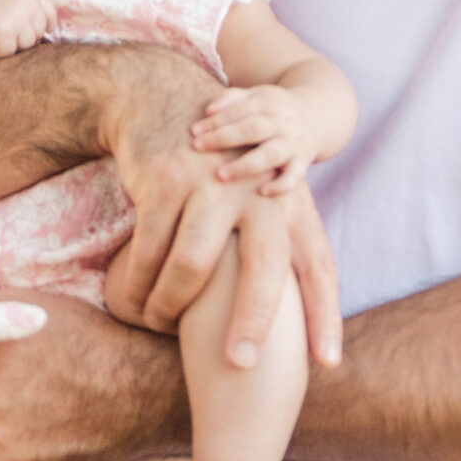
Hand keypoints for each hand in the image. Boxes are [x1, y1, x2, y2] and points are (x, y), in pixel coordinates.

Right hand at [0, 0, 54, 57]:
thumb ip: (27, 4)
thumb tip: (51, 27)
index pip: (50, 11)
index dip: (47, 24)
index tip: (44, 30)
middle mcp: (25, 5)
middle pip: (38, 33)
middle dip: (24, 36)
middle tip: (1, 28)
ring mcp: (16, 21)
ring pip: (26, 45)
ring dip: (10, 44)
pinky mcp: (4, 37)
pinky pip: (8, 53)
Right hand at [108, 102, 341, 370]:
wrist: (163, 97)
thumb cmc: (214, 165)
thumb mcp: (256, 191)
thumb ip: (271, 241)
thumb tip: (283, 317)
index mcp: (288, 202)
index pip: (317, 264)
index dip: (326, 315)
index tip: (327, 363)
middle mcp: (257, 192)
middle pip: (262, 268)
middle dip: (251, 322)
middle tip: (238, 364)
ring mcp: (209, 185)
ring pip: (193, 265)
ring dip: (171, 305)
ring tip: (159, 324)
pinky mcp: (165, 181)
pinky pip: (149, 249)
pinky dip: (139, 283)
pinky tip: (134, 302)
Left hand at [192, 86, 316, 195]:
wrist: (317, 118)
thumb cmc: (273, 109)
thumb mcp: (256, 96)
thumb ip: (232, 98)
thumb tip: (208, 110)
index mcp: (268, 102)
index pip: (240, 110)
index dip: (216, 120)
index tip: (194, 131)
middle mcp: (282, 123)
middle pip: (253, 129)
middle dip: (224, 138)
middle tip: (198, 147)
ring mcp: (293, 143)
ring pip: (271, 154)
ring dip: (245, 165)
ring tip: (220, 175)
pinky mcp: (303, 162)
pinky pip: (294, 176)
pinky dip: (281, 185)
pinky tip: (262, 192)